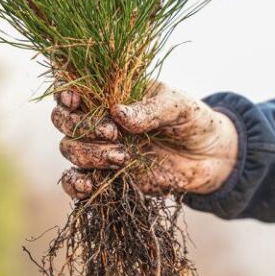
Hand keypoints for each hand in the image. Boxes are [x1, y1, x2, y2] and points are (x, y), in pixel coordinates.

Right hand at [52, 82, 237, 197]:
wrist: (210, 158)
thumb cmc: (192, 121)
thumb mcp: (177, 106)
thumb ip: (149, 110)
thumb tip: (118, 114)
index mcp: (112, 94)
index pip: (75, 90)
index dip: (65, 94)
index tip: (77, 101)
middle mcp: (100, 120)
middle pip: (64, 121)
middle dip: (81, 128)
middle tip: (114, 134)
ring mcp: (101, 149)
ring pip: (70, 150)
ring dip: (89, 154)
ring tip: (122, 158)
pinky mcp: (107, 177)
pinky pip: (76, 181)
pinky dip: (74, 184)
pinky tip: (89, 186)